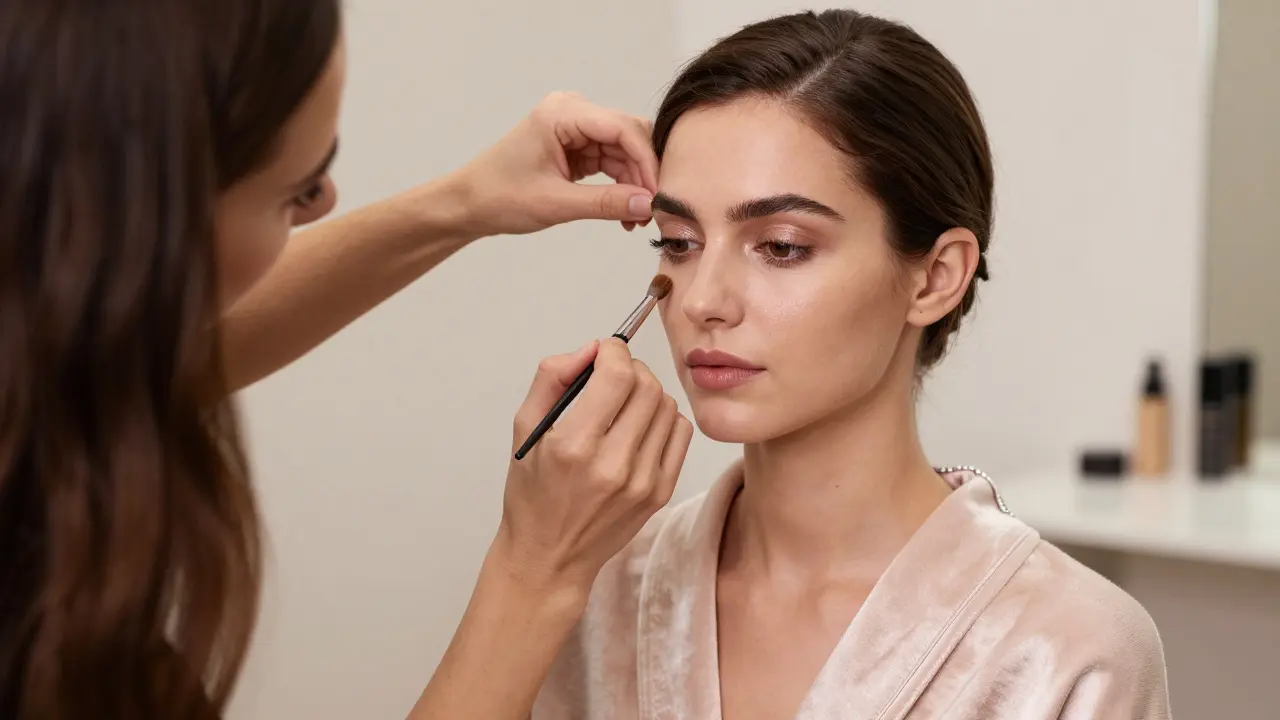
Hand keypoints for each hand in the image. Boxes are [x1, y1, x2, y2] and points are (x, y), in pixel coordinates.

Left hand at [451, 92, 658, 237]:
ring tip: (636, 219)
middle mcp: (572, 112)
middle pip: (628, 136)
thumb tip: (648, 205)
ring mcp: (575, 127)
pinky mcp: (576, 145)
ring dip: (634, 184)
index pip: (622, 128)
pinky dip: (621, 185)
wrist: (469, 203)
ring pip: (624, 151)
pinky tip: (625, 212)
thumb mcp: (556, 203)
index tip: (658, 194)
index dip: (646, 160)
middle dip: (644, 173)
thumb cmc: (499, 196)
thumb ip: (605, 203)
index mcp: (562, 113)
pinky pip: (611, 160)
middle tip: (652, 211)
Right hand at [495, 338, 692, 593]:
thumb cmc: (533, 495)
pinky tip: (640, 427)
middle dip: (630, 368)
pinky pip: (680, 433)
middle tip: (613, 376)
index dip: (613, 351)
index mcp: (573, 446)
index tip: (604, 352)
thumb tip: (590, 350)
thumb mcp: (524, 431)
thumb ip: (552, 379)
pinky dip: (663, 418)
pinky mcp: (661, 492)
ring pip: (667, 406)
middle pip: (647, 387)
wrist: (550, 557)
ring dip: (647, 392)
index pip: (617, 376)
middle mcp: (612, 465)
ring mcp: (642, 481)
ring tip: (623, 405)